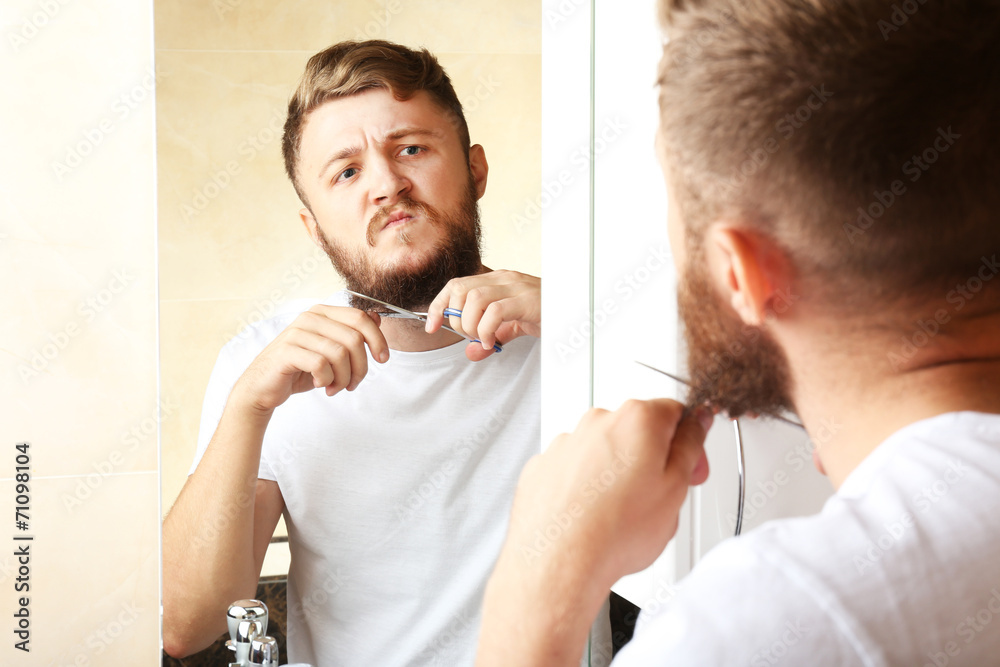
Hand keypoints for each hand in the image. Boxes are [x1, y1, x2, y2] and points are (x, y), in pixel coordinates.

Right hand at [232, 305, 388, 414]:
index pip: (361, 318)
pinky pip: (321, 365)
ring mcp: (297, 333)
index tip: (383, 359)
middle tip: (353, 384)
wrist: (263, 387)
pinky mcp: (287, 351)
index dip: (378, 339)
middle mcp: (310, 318)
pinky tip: (321, 385)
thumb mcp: (330, 351)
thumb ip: (351, 333)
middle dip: (361, 367)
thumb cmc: (299, 369)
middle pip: (354, 338)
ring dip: (343, 378)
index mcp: (322, 313)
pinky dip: (327, 380)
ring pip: (340, 354)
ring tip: (335, 388)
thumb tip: (377, 318)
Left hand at [424, 270, 540, 360]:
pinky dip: (486, 330)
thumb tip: (469, 352)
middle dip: (455, 317)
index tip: (431, 326)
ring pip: (474, 299)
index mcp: (496, 281)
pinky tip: (492, 342)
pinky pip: (494, 312)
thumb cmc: (545, 316)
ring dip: (470, 324)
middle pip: (460, 288)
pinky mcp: (526, 301)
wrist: (576, 312)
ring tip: (481, 339)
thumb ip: (489, 338)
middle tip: (469, 336)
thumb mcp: (512, 328)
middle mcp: (504, 279)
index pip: (456, 284)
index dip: (438, 305)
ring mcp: (516, 287)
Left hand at [476, 399, 711, 666]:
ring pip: (605, 452)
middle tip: (659, 499)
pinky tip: (594, 517)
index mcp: (637, 420)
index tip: (692, 469)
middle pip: (638, 432)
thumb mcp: (675, 489)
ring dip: (618, 475)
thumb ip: (690, 446)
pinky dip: (585, 487)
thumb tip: (696, 423)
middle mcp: (597, 422)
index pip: (676, 413)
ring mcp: (566, 444)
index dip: (690, 445)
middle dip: (653, 461)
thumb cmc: (615, 531)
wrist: (558, 563)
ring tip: (622, 517)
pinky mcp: (543, 467)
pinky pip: (573, 470)